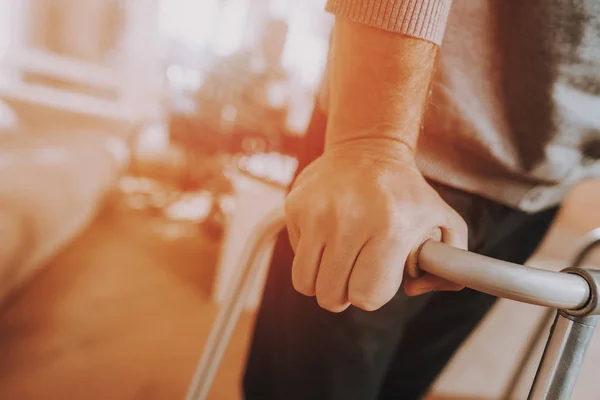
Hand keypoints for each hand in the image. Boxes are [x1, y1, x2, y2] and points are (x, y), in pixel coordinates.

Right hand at [285, 140, 467, 311]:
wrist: (368, 148)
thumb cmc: (406, 194)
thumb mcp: (443, 222)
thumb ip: (451, 265)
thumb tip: (414, 289)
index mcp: (390, 228)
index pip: (366, 296)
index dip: (372, 294)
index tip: (377, 279)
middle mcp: (349, 220)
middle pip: (331, 296)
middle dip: (344, 293)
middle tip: (355, 273)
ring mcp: (316, 213)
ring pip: (305, 283)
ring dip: (322, 279)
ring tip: (339, 260)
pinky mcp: (295, 207)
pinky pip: (295, 256)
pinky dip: (310, 254)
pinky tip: (327, 234)